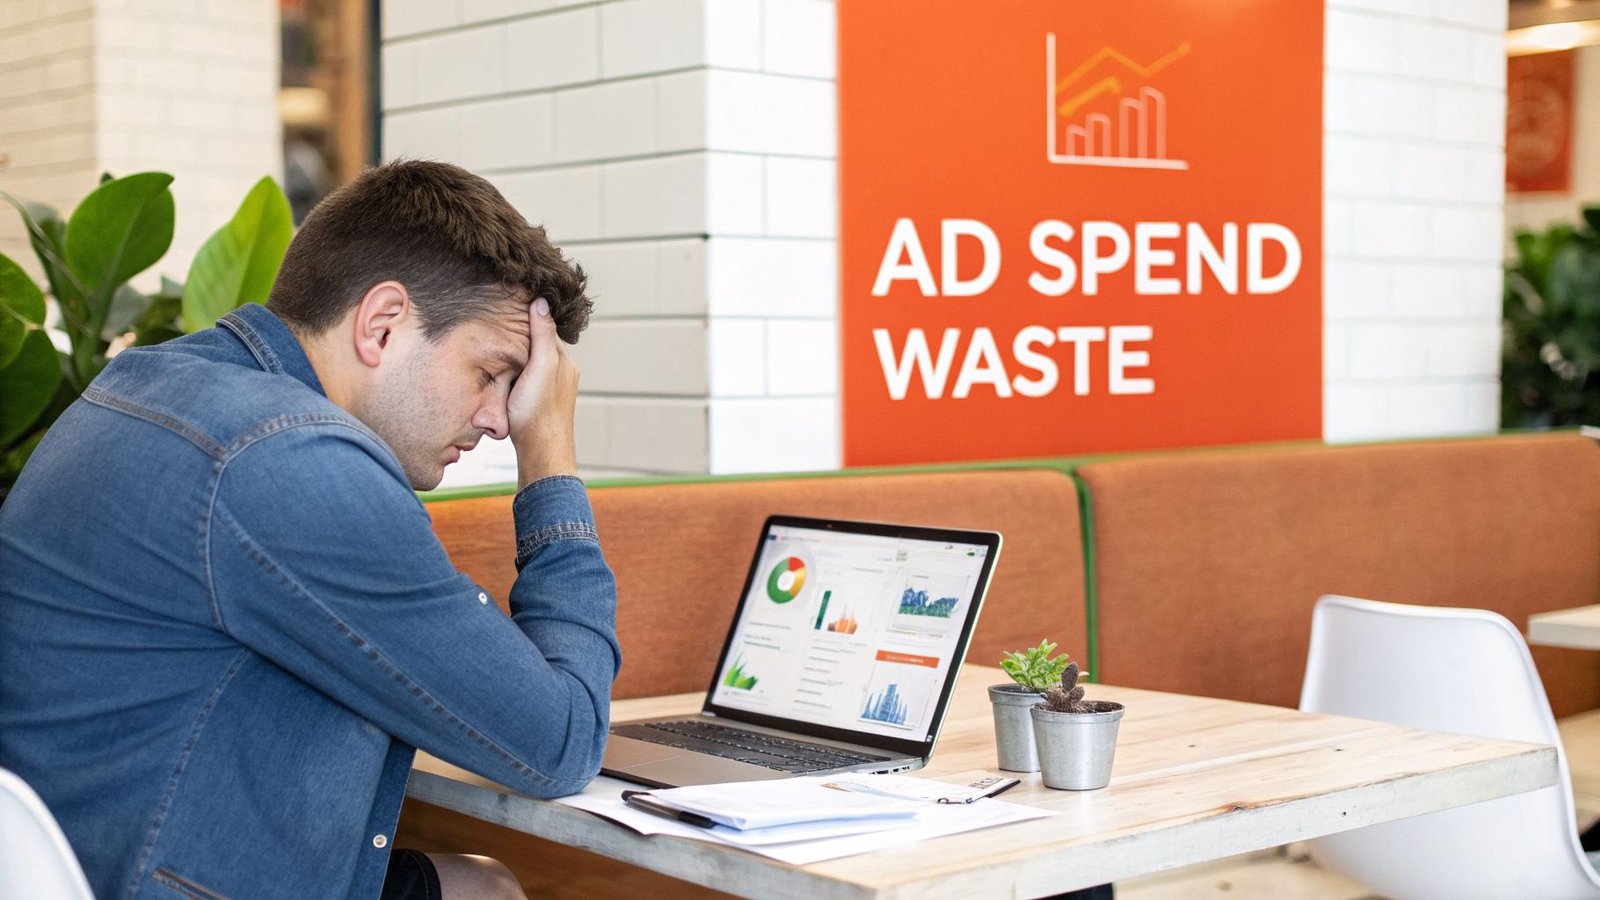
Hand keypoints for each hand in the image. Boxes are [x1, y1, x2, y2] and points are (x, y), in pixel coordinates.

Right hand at [507, 298, 579, 483]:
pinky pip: (524, 382)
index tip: (509, 308)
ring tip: (497, 356)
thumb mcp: (540, 367)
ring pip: (530, 365)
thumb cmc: (538, 413)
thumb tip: (542, 302)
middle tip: (497, 332)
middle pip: (537, 347)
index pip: (546, 330)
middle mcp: (561, 374)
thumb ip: (542, 336)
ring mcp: (551, 390)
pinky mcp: (538, 404)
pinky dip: (513, 377)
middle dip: (520, 341)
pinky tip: (502, 381)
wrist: (541, 454)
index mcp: (564, 361)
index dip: (528, 319)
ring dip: (514, 361)